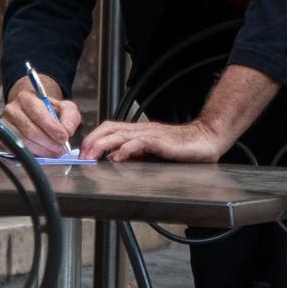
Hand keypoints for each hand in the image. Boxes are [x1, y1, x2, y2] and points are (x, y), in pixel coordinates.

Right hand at [3, 76, 80, 157]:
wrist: (36, 114)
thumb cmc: (50, 111)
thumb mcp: (65, 108)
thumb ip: (70, 117)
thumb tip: (67, 130)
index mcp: (26, 97)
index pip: (37, 112)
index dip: (51, 127)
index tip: (64, 137)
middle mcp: (12, 110)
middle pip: (29, 130)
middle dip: (48, 142)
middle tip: (61, 148)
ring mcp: (5, 125)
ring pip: (23, 142)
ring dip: (42, 150)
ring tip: (55, 152)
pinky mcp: (3, 140)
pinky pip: (17, 151)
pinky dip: (33, 155)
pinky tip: (44, 153)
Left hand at [80, 117, 223, 162]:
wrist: (205, 139)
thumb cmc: (181, 148)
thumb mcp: (152, 154)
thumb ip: (134, 155)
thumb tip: (114, 159)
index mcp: (138, 132)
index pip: (110, 129)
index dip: (94, 138)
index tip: (83, 152)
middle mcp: (141, 129)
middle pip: (110, 128)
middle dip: (93, 140)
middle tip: (82, 155)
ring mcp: (150, 133)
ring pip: (120, 134)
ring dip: (102, 144)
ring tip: (91, 156)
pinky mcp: (160, 141)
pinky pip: (139, 142)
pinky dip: (126, 149)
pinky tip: (118, 157)